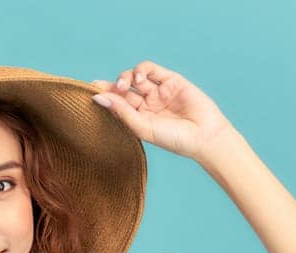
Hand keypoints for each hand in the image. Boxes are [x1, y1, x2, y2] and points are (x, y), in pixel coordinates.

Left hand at [90, 61, 236, 160]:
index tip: (91, 92)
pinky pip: (151, 69)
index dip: (104, 95)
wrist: (204, 136)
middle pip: (122, 88)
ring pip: (134, 76)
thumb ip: (121, 111)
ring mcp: (158, 91)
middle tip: (106, 88)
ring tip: (124, 85)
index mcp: (137, 118)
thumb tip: (98, 97)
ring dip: (125, 77)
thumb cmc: (174, 139)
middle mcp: (146, 103)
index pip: (116, 103)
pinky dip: (141, 70)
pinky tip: (139, 80)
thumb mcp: (143, 127)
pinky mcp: (171, 80)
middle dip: (112, 85)